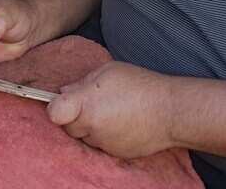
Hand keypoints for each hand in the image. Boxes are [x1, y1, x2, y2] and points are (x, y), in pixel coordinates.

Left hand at [47, 61, 175, 158]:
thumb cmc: (141, 86)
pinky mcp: (115, 154)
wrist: (170, 111)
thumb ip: (82, 82)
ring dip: (91, 127)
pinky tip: (120, 123)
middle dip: (75, 116)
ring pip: (86, 137)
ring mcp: (104, 143)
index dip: (55, 107)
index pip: (54, 113)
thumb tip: (64, 92)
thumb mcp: (108, 72)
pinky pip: (102, 145)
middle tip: (93, 103)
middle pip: (68, 127)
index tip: (61, 102)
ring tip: (112, 111)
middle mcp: (92, 127)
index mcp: (87, 104)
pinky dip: (106, 136)